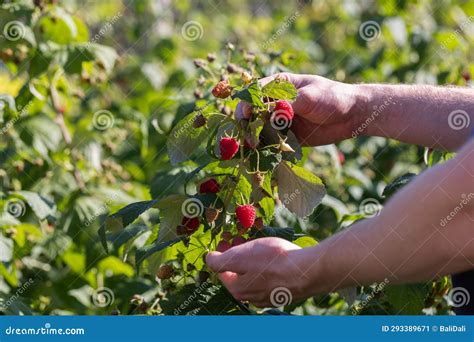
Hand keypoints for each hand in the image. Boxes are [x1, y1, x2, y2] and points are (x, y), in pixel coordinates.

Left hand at [206, 237, 312, 306]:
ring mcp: (269, 296)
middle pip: (238, 274)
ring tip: (259, 245)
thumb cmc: (273, 261)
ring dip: (252, 261)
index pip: (221, 270)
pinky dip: (267, 267)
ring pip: (254, 276)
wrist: (308, 271)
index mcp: (237, 290)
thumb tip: (209, 259)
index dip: (222, 252)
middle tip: (241, 239)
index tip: (227, 239)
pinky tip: (274, 256)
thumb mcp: (240, 257)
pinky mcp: (284, 292)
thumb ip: (220, 261)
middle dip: (237, 256)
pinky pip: (270, 278)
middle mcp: (251, 298)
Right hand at [235, 73, 364, 145]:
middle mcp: (274, 103)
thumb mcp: (309, 97)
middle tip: (249, 138)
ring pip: (259, 130)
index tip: (245, 114)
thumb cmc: (331, 97)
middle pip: (252, 113)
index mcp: (278, 86)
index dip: (247, 103)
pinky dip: (267, 149)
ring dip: (255, 139)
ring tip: (255, 149)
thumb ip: (287, 104)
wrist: (351, 115)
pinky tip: (266, 155)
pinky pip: (271, 143)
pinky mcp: (286, 137)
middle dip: (247, 125)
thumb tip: (267, 112)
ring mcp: (279, 120)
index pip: (254, 93)